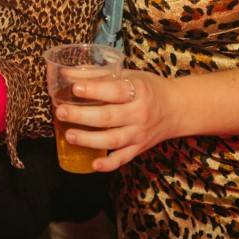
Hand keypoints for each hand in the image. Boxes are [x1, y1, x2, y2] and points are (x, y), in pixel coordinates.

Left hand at [51, 71, 170, 171]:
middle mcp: (140, 114)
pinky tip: (93, 164)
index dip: (94, 90)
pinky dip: (108, 164)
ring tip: (69, 135)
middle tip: (61, 112)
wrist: (177, 109)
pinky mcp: (139, 148)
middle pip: (107, 117)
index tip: (75, 88)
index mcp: (138, 91)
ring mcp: (139, 134)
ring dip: (88, 140)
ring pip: (112, 140)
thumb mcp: (129, 75)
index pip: (114, 91)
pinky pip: (123, 159)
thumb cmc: (149, 88)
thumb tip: (66, 73)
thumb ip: (98, 75)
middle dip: (82, 116)